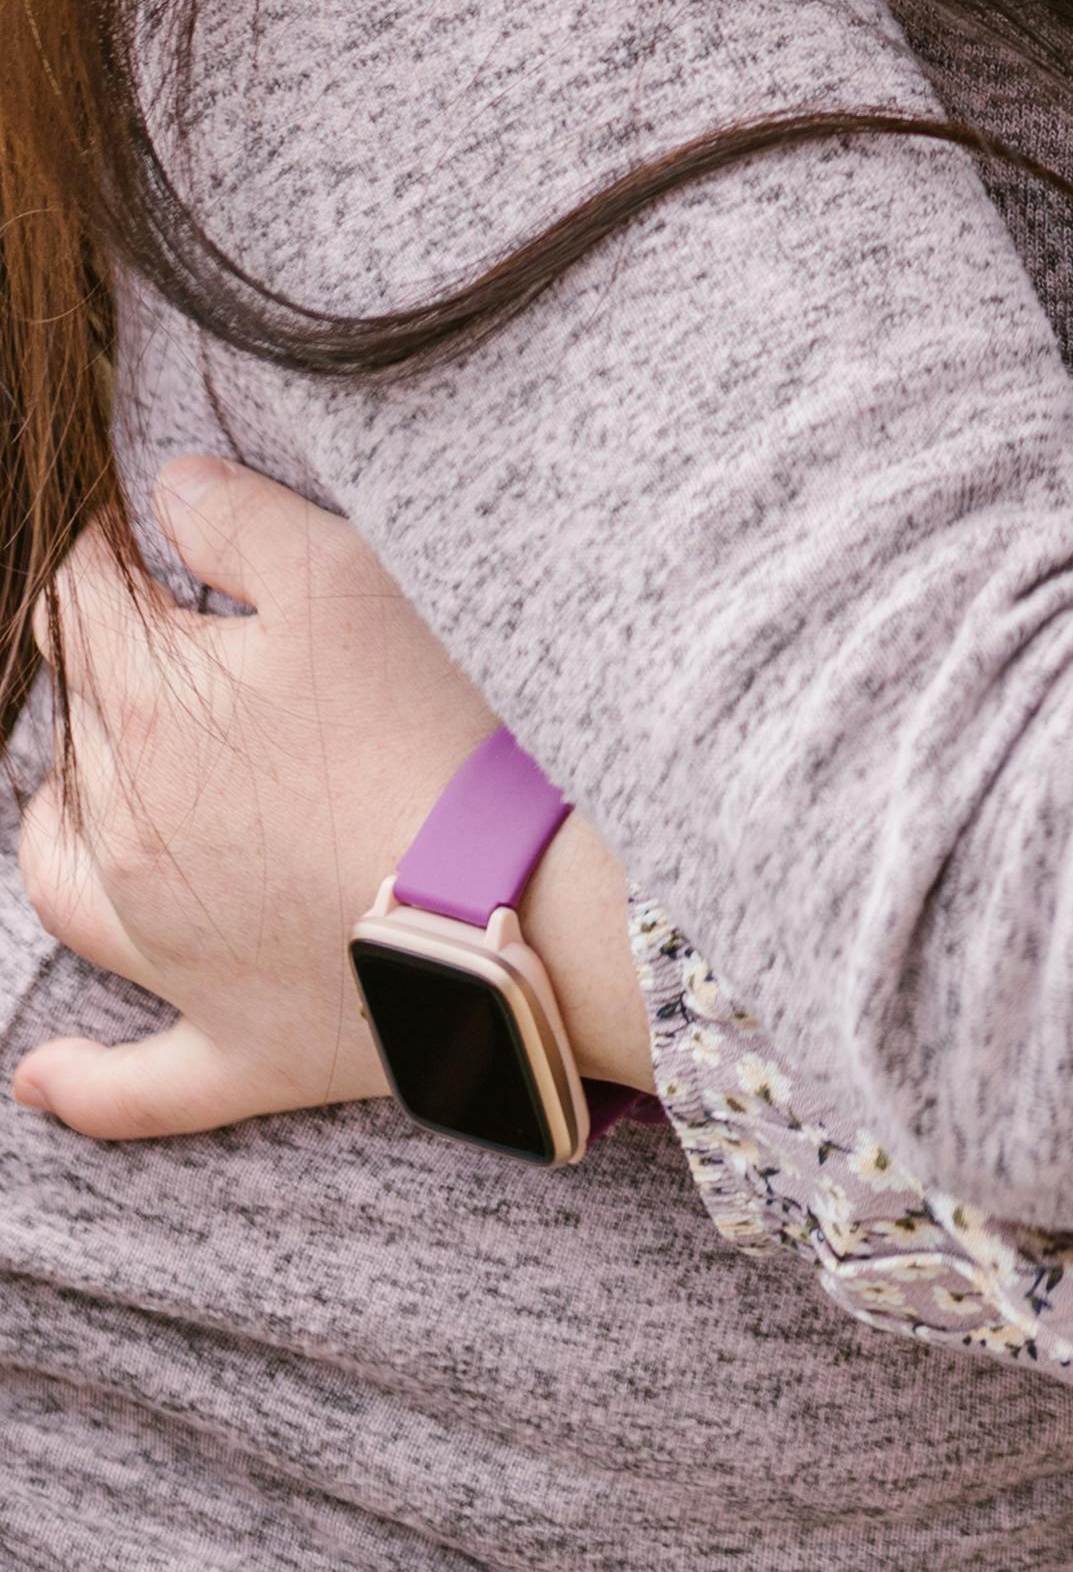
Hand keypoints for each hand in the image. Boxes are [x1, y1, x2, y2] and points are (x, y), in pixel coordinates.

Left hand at [14, 461, 649, 1140]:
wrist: (519, 893)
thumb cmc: (442, 719)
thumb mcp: (347, 574)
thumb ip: (240, 518)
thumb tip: (164, 491)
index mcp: (152, 713)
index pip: (79, 609)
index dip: (101, 560)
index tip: (127, 538)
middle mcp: (132, 838)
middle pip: (71, 738)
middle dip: (102, 682)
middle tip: (163, 648)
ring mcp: (172, 956)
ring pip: (64, 891)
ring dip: (60, 838)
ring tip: (80, 806)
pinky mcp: (234, 1048)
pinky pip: (129, 1086)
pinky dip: (81, 1083)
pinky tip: (39, 1077)